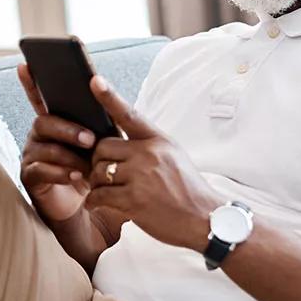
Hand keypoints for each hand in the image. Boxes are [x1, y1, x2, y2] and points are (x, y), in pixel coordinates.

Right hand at [17, 64, 98, 222]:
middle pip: (44, 122)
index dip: (31, 82)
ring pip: (45, 147)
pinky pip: (41, 170)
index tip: (25, 64)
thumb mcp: (102, 141)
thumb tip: (103, 94)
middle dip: (68, 129)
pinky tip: (77, 178)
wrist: (93, 205)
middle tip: (90, 139)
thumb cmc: (97, 167)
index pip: (40, 98)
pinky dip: (61, 174)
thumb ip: (99, 120)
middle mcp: (39, 135)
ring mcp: (32, 155)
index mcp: (56, 121)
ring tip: (88, 165)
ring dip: (68, 155)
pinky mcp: (30, 177)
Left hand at [84, 75, 222, 250]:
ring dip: (96, 183)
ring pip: (98, 171)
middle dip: (98, 161)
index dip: (109, 97)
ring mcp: (141, 176)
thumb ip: (149, 147)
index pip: (129, 115)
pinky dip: (95, 201)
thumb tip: (121, 143)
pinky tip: (100, 204)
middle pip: (103, 147)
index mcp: (159, 141)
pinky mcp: (133, 200)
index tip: (94, 81)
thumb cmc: (189, 191)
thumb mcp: (175, 157)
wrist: (205, 220)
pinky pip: (99, 195)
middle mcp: (149, 154)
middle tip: (103, 174)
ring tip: (106, 192)